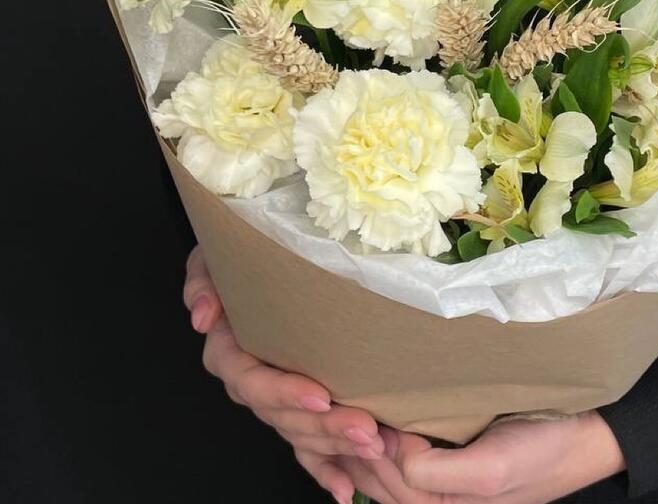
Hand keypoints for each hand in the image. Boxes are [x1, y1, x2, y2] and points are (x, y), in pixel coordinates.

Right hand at [183, 246, 382, 501]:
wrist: (256, 261)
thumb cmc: (239, 257)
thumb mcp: (214, 259)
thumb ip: (202, 282)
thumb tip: (204, 316)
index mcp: (230, 350)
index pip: (252, 380)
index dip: (284, 392)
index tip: (320, 395)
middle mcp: (251, 381)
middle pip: (284, 416)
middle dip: (326, 427)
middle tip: (367, 430)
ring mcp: (274, 398)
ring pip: (301, 432)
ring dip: (336, 446)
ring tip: (376, 448)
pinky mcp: (295, 405)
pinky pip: (305, 446)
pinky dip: (325, 469)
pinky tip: (347, 490)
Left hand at [339, 412, 625, 503]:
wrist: (584, 437)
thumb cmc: (541, 452)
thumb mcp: (491, 469)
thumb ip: (438, 474)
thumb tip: (396, 453)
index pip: (394, 484)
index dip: (375, 453)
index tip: (366, 416)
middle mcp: (447, 497)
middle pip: (390, 481)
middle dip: (365, 452)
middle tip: (348, 411)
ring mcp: (454, 481)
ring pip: (399, 472)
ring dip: (375, 447)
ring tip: (359, 415)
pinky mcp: (462, 459)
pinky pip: (417, 458)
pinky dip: (394, 445)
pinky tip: (386, 425)